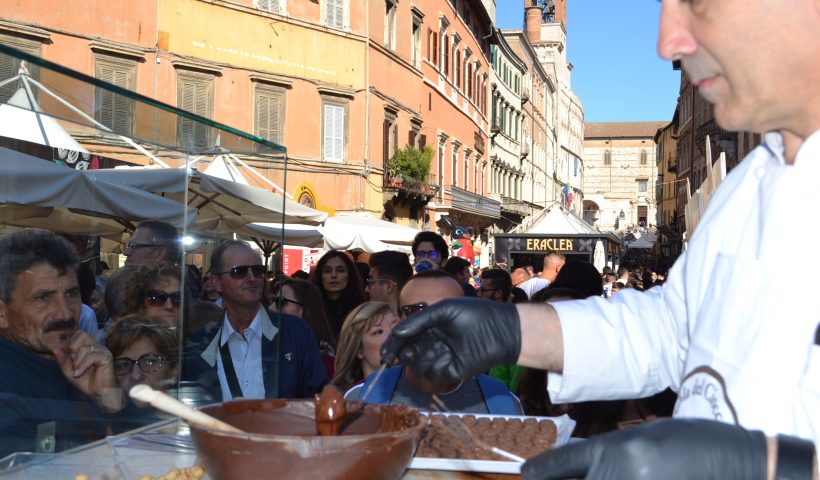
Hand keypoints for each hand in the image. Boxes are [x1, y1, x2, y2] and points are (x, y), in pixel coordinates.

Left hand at [53, 331, 123, 412]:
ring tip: (76, 372)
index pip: (78, 334)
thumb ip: (63, 360)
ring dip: (76, 362)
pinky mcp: (106, 357)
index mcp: (89, 347)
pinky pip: (91, 357)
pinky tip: (79, 374)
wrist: (98, 394)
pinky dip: (82, 366)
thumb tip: (55, 349)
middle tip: (72, 361)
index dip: (69, 344)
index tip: (68, 358)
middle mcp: (96, 346)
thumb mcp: (70, 371)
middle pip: (82, 334)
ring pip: (84, 348)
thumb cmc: (86, 382)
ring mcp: (102, 351)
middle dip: (73, 347)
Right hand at [381, 298, 520, 385]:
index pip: (405, 337)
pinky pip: (437, 375)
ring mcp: (444, 357)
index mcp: (430, 326)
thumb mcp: (446, 310)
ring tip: (428, 352)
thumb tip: (397, 332)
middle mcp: (434, 342)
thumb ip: (421, 320)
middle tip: (396, 357)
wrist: (502, 331)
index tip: (386, 354)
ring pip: (420, 365)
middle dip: (401, 355)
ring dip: (419, 361)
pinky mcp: (454, 371)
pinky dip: (437, 369)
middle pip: (409, 353)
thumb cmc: (476, 314)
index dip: (393, 345)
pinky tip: (447, 359)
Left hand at [521, 418, 766, 479]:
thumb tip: (578, 468)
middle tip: (543, 478)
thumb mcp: (640, 438)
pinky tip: (613, 477)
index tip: (525, 473)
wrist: (734, 460)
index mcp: (614, 451)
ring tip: (574, 475)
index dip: (540, 470)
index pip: (563, 463)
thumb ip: (605, 453)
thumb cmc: (687, 441)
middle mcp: (617, 476)